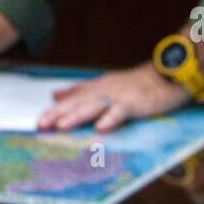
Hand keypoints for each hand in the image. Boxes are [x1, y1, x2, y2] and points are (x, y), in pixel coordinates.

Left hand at [38, 62, 187, 132]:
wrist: (166, 75)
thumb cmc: (135, 84)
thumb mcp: (103, 85)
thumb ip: (79, 90)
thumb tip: (54, 94)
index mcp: (96, 88)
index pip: (71, 100)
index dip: (54, 110)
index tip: (38, 122)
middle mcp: (104, 90)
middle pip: (78, 103)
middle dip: (58, 114)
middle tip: (41, 125)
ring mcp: (119, 96)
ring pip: (94, 106)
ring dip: (77, 116)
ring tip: (61, 126)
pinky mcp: (135, 102)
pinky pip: (121, 111)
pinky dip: (111, 118)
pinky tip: (101, 128)